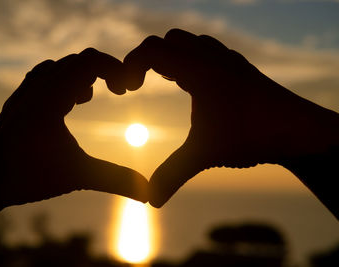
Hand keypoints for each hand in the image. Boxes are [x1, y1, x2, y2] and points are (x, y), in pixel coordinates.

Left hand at [0, 48, 147, 208]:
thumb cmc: (27, 176)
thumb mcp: (77, 175)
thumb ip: (115, 179)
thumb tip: (148, 192)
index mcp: (53, 96)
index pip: (89, 61)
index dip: (115, 68)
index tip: (127, 88)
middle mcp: (38, 87)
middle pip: (77, 60)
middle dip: (103, 70)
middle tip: (118, 90)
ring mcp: (25, 93)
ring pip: (58, 66)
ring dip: (81, 74)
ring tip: (88, 97)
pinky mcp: (18, 102)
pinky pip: (43, 76)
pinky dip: (62, 80)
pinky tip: (67, 104)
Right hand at [124, 29, 337, 207]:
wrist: (299, 129)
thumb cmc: (252, 136)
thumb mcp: (205, 155)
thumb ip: (173, 174)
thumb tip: (150, 200)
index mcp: (199, 70)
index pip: (152, 49)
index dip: (130, 65)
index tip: (128, 91)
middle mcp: (211, 57)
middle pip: (168, 40)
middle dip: (147, 58)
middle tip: (140, 84)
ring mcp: (226, 59)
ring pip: (188, 42)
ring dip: (170, 57)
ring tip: (164, 81)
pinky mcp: (237, 66)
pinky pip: (205, 50)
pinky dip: (189, 59)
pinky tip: (190, 84)